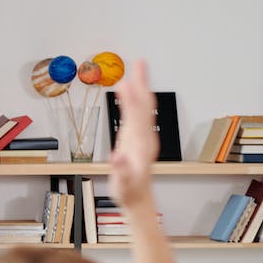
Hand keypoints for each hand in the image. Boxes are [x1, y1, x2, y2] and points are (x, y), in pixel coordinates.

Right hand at [109, 60, 158, 212]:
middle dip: (142, 83)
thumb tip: (118, 156)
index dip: (132, 97)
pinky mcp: (137, 139)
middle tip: (140, 62)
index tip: (125, 82)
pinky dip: (133, 101)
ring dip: (140, 88)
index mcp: (141, 144)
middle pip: (144, 104)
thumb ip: (122, 170)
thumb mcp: (123, 184)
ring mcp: (142, 137)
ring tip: (135, 71)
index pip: (136, 115)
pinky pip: (136, 115)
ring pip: (142, 107)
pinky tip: (128, 94)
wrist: (138, 199)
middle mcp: (145, 136)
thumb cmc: (129, 192)